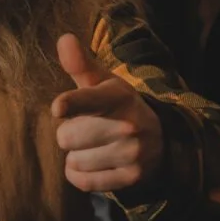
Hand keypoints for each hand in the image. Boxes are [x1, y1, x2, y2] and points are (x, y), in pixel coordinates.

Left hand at [51, 34, 163, 192]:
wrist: (161, 140)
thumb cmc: (118, 107)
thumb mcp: (104, 84)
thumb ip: (80, 64)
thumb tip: (63, 38)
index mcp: (119, 96)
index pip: (89, 99)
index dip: (71, 104)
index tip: (59, 108)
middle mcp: (128, 125)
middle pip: (67, 137)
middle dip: (70, 135)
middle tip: (87, 130)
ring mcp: (132, 153)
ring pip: (75, 161)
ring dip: (77, 157)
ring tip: (95, 147)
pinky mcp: (131, 177)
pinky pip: (84, 181)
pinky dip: (80, 175)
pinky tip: (93, 163)